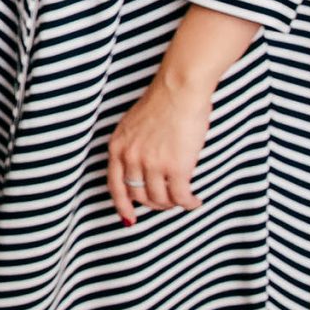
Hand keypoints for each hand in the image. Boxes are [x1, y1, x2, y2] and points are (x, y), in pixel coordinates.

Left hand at [107, 72, 213, 224]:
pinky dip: (189, 203)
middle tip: (168, 202)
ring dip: (173, 204)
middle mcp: (130, 158)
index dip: (122, 205)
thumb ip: (133, 149)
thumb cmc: (162, 104)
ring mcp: (152, 164)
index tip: (129, 218)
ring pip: (161, 199)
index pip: (115, 186)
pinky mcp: (176, 167)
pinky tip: (195, 200)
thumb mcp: (133, 127)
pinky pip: (180, 197)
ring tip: (184, 199)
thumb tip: (141, 174)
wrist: (179, 90)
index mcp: (117, 147)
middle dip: (154, 204)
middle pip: (139, 195)